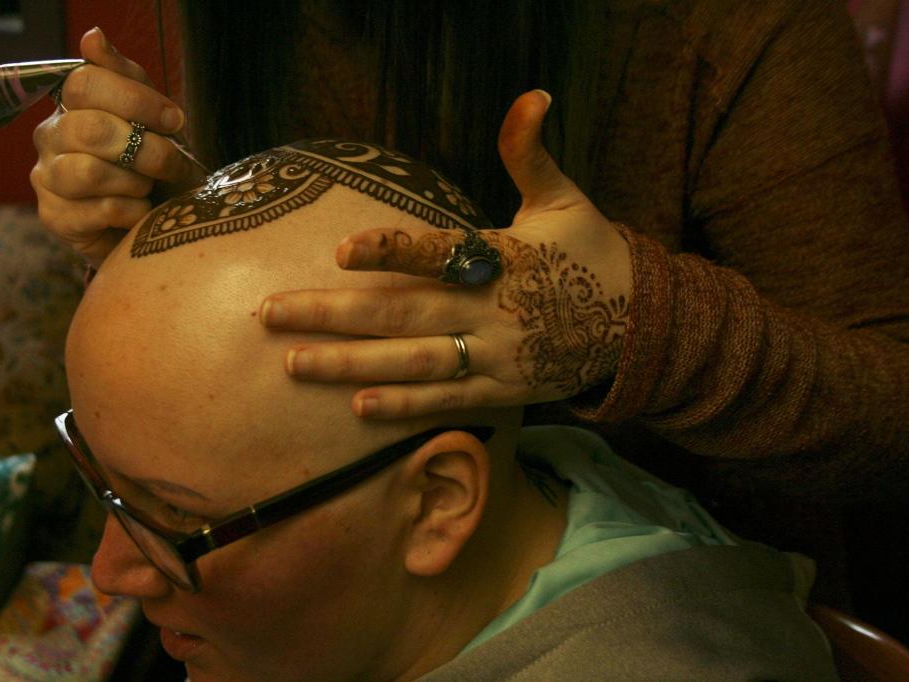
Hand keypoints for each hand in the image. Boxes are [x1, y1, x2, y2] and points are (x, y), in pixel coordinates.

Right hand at [30, 27, 205, 265]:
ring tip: (147, 188)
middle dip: (146, 149)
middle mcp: (50, 137)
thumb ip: (126, 78)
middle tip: (171, 164)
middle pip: (89, 128)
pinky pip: (100, 210)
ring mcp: (47, 178)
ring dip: (136, 182)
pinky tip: (140, 214)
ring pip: (89, 171)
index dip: (136, 100)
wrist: (157, 224)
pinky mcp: (55, 218)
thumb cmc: (155, 168)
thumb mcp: (151, 119)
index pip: (86, 82)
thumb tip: (93, 36)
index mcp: (72, 105)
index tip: (175, 120)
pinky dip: (134, 212)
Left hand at [259, 90, 633, 418]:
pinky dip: (403, 406)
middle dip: (332, 315)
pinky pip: (445, 400)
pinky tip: (356, 406)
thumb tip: (532, 94)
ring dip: (350, 365)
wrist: (639, 324)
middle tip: (269, 313)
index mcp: (502, 258)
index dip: (390, 251)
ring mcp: (495, 356)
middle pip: (402, 314)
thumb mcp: (562, 199)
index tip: (338, 249)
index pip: (439, 252)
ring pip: (412, 364)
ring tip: (292, 362)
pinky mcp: (502, 390)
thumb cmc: (590, 253)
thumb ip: (529, 153)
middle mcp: (491, 311)